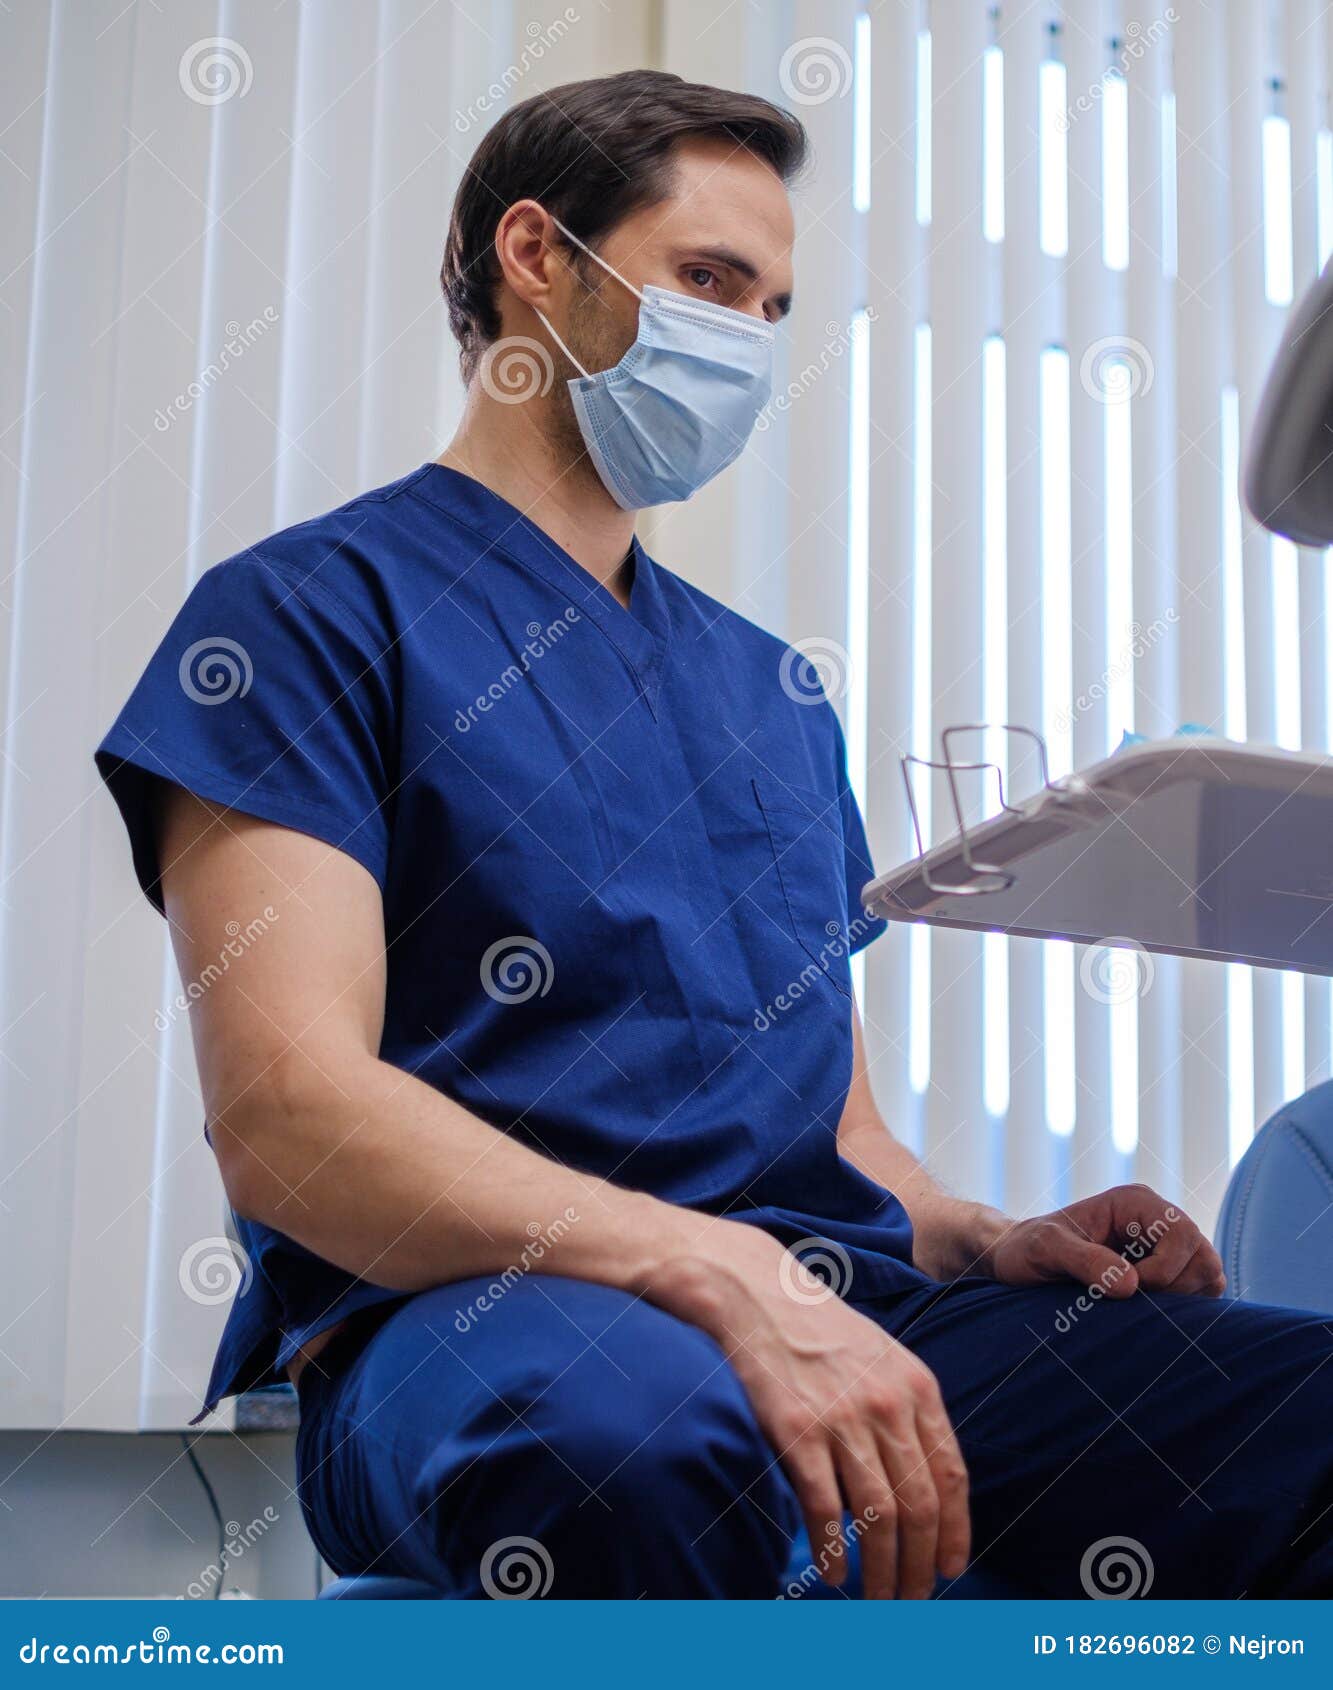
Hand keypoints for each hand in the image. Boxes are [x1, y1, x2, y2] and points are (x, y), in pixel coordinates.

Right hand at [653, 1226, 969, 1599]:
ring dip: (882, 1571)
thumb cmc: (817, 1331)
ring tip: (876, 1600)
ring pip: (879, 1518)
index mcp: (917, 1387)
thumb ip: (906, 1411)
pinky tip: (831, 1573)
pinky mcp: (797, 1432)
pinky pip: (825, 1509)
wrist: (755, 1293)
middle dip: (921, 1566)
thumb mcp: (881, 1357)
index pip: (951, 1475)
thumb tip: (923, 1484)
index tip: (950, 1568)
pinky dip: (832, 1550)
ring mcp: (843, 1420)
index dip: (955, 1530)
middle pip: (919, 1507)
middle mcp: (888, 1405)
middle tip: (912, 1601)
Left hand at [987, 1183, 1225, 1298]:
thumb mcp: (1045, 1249)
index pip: (1183, 1233)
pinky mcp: (1168, 1271)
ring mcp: (1166, 1246)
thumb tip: (1131, 1285)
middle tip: (1131, 1298)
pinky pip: (1200, 1293)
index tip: (1126, 1289)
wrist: (1018, 1259)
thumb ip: (1083, 1260)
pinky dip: (1181, 1308)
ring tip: (1136, 1304)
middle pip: (1204, 1257)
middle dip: (1174, 1287)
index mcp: (1134, 1202)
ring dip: (1179, 1300)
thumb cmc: (1027, 1249)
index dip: (1163, 1270)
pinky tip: (1143, 1310)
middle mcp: (1157, 1219)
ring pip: (1208, 1276)